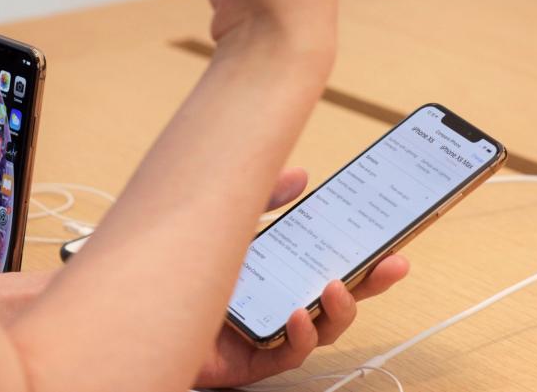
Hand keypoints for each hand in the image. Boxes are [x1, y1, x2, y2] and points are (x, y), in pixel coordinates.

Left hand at [191, 167, 410, 388]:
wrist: (141, 308)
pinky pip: (288, 353)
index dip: (366, 254)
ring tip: (337, 287)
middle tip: (394, 263)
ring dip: (340, 309)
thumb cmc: (185, 269)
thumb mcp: (229, 225)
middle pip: (339, 297)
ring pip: (323, 329)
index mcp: (281, 270)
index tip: (394, 238)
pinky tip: (296, 314)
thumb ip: (263, 200)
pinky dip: (299, 335)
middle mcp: (282, 301)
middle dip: (371, 281)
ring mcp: (270, 332)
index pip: (333, 262)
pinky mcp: (254, 360)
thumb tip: (300, 176)